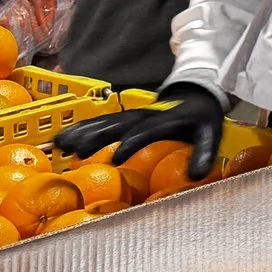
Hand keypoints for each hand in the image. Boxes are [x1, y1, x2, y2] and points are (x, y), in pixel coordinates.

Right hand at [56, 83, 227, 177]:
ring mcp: (133, 115)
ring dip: (82, 132)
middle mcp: (144, 115)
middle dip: (96, 137)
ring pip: (104, 122)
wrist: (197, 95)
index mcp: (165, 120)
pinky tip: (63, 137)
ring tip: (60, 144)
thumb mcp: (211, 134)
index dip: (132, 143)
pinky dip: (82, 128)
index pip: (147, 131)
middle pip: (118, 124)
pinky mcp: (125, 117)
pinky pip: (101, 122)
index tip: (115, 159)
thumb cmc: (203, 119)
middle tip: (75, 152)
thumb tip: (195, 176)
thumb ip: (204, 153)